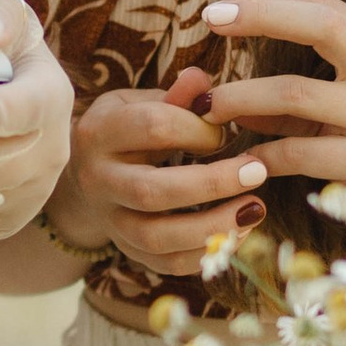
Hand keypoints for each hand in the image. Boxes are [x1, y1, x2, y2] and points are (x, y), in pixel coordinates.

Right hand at [40, 68, 267, 279]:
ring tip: (254, 210)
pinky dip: (204, 254)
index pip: (152, 128)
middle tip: (258, 172)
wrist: (87, 172)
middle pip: (152, 191)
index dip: (198, 130)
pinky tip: (237, 234)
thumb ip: (177, 96)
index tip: (226, 132)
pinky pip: (164, 263)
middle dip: (212, 184)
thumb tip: (203, 82)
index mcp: (100, 132)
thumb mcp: (142, 101)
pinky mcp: (125, 248)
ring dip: (212, 227)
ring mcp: (109, 219)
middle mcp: (97, 179)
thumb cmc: (129, 129)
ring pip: (156, 236)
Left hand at [196, 0, 345, 214]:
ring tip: (207, 107)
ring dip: (241, 97)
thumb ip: (287, 104)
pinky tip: (241, 164)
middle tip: (211, 21)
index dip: (271, 1)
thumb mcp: (335, 120)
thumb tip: (220, 97)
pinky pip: (298, 153)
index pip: (325, 7)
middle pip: (325, 25)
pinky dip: (261, 156)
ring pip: (296, 93)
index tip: (220, 9)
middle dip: (263, 16)